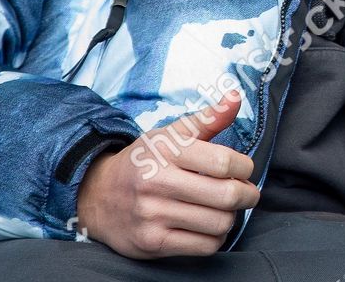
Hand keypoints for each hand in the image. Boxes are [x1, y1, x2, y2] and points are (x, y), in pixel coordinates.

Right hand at [75, 90, 258, 258]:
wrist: (97, 196)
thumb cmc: (144, 161)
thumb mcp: (170, 134)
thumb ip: (208, 119)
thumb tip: (236, 97)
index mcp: (165, 150)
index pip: (224, 163)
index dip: (245, 167)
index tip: (244, 169)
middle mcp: (156, 182)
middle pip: (227, 196)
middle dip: (248, 195)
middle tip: (247, 193)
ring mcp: (153, 215)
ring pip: (219, 224)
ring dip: (231, 217)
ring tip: (224, 209)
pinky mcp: (152, 243)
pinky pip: (204, 246)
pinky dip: (216, 238)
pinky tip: (208, 226)